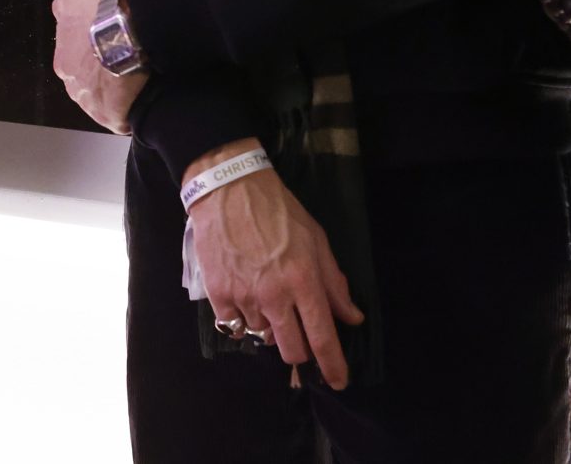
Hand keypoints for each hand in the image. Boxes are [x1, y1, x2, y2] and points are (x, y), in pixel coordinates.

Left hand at [50, 0, 145, 132]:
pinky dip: (128, 110)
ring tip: (138, 79)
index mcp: (63, 52)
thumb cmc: (104, 10)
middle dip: (102, 71)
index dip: (94, 48)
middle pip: (86, 77)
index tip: (112, 43)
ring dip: (115, 90)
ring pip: (100, 97)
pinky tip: (142, 97)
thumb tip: (68, 7)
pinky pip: (118, 117)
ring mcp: (86, 100)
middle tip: (127, 60)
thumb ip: (69, 1)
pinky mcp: (107, 116)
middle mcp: (69, 77)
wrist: (126, 35)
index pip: (76, 54)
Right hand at [185, 141, 364, 390]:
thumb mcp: (316, 239)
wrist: (228, 188)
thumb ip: (334, 282)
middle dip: (299, 351)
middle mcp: (275, 295)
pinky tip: (245, 299)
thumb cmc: (278, 210)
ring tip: (266, 299)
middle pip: (291, 350)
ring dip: (269, 327)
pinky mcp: (218, 294)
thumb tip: (352, 317)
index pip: (322, 337)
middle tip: (298, 333)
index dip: (333, 365)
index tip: (338, 381)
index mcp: (304, 280)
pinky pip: (234, 327)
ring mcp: (244, 297)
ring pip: (262, 338)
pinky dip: (242, 321)